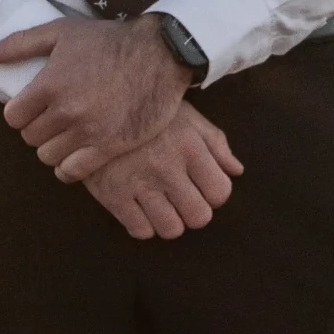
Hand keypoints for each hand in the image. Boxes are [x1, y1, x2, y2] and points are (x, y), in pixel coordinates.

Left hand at [0, 15, 190, 180]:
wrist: (160, 53)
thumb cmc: (108, 40)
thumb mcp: (61, 32)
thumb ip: (19, 44)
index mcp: (50, 84)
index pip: (13, 118)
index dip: (21, 113)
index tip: (34, 108)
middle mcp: (66, 110)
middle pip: (30, 138)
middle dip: (38, 129)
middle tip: (54, 120)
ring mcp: (88, 131)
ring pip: (49, 157)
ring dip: (54, 148)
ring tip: (67, 135)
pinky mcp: (110, 146)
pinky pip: (72, 172)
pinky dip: (69, 168)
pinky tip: (77, 155)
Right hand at [82, 104, 243, 238]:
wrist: (96, 102)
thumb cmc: (149, 111)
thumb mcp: (187, 116)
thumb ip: (216, 143)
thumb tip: (236, 171)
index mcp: (190, 146)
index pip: (220, 192)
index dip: (214, 193)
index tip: (202, 186)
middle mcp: (167, 168)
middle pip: (199, 217)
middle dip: (194, 211)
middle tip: (182, 198)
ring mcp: (139, 183)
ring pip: (171, 229)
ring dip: (169, 221)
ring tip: (161, 204)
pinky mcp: (113, 194)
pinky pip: (140, 230)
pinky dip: (143, 224)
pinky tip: (140, 207)